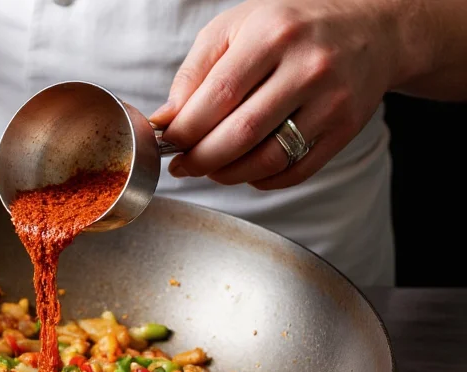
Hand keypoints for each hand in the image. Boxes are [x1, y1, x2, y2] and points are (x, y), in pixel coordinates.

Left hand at [149, 0, 406, 189]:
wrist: (370, 29)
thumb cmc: (288, 28)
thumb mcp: (236, 28)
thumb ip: (195, 72)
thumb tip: (166, 120)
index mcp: (272, 35)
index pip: (218, 95)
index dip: (185, 128)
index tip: (168, 142)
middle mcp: (307, 66)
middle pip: (241, 133)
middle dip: (201, 159)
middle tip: (182, 166)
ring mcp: (332, 100)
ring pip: (268, 159)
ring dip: (228, 175)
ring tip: (210, 169)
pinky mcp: (346, 128)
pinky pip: (296, 171)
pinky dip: (262, 181)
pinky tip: (246, 171)